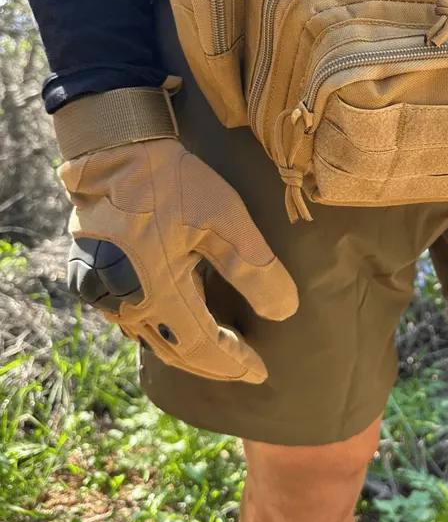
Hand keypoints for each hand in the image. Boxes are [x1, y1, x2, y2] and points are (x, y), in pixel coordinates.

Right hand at [55, 86, 297, 382]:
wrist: (115, 150)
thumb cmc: (173, 184)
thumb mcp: (225, 220)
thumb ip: (255, 269)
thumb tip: (284, 313)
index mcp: (157, 292)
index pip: (202, 346)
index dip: (233, 362)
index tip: (261, 371)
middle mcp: (123, 303)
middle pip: (173, 350)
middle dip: (212, 364)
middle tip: (243, 371)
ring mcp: (100, 291)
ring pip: (150, 337)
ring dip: (185, 349)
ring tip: (217, 352)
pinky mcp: (89, 275)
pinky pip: (130, 318)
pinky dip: (161, 329)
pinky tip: (177, 323)